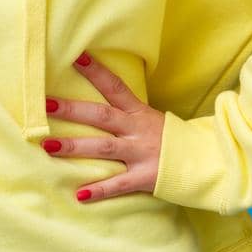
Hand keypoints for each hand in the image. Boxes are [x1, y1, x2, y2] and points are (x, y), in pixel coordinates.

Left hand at [42, 51, 165, 203]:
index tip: (76, 57)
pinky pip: (118, 184)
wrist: (205, 162)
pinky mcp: (145, 177)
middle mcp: (137, 129)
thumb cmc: (171, 140)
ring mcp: (140, 153)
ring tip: (48, 147)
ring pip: (103, 148)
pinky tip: (79, 194)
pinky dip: (99, 190)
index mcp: (138, 112)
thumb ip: (126, 112)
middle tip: (45, 104)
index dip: (96, 71)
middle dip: (72, 110)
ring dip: (74, 147)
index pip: (115, 87)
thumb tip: (98, 100)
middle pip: (101, 116)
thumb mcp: (150, 118)